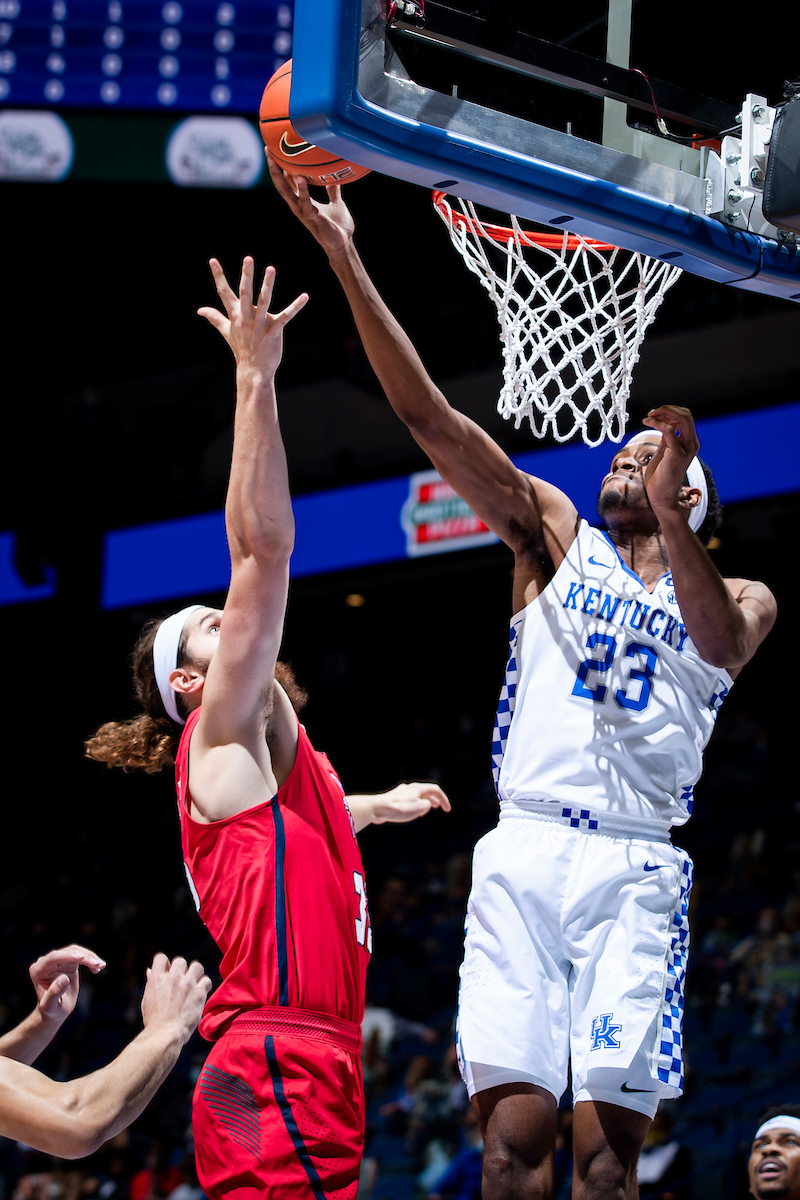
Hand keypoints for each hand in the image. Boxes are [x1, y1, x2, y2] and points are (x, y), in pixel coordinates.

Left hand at [29, 945, 105, 1023]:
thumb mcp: (51, 1006)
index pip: (54, 957)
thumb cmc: (51, 1010)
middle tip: (98, 964)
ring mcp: (57, 961)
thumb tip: (63, 978)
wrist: (55, 1011)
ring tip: (101, 965)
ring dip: (90, 957)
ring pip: (76, 951)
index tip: (83, 958)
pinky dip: (90, 960)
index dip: (68, 956)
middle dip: (84, 956)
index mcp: (38, 970)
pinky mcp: (67, 962)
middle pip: (67, 952)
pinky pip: (80, 955)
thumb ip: (54, 993)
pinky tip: (97, 969)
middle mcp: (46, 962)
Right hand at [141, 954, 211, 1045]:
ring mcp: (187, 984)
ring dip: (196, 974)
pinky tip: (200, 993)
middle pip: (180, 961)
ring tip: (194, 984)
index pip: (161, 958)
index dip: (165, 964)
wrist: (164, 1035)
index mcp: (157, 978)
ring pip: (197, 966)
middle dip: (181, 970)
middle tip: (182, 981)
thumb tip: (150, 970)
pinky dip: (205, 986)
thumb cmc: (154, 1020)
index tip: (168, 972)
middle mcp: (172, 978)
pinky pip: (207, 981)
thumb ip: (151, 982)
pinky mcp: (198, 993)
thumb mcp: (147, 999)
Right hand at [198, 257, 307, 383]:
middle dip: (246, 275)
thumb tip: (200, 310)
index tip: (213, 260)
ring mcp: (260, 323)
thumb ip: (215, 318)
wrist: (252, 371)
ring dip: (268, 284)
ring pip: (263, 300)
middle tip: (248, 258)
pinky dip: (296, 306)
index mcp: (235, 315)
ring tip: (271, 269)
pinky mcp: (274, 330)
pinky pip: (286, 316)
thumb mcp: (226, 331)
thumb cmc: (241, 349)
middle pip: (245, 292)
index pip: (224, 292)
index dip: (218, 276)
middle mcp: (246, 317)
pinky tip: (305, 296)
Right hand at [267, 152, 354, 259]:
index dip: (281, 167)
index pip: (288, 181)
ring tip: (274, 160)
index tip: (275, 150)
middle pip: (281, 185)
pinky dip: (302, 190)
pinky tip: (299, 177)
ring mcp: (303, 212)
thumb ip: (333, 190)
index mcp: (303, 201)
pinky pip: (304, 202)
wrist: (343, 244)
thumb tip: (335, 177)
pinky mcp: (312, 218)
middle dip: (273, 168)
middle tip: (267, 150)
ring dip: (279, 177)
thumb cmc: (338, 227)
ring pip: (286, 193)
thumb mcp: (336, 203)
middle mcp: (299, 206)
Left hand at [371, 782, 451, 824]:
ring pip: (416, 796)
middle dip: (434, 799)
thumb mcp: (419, 808)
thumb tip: (425, 805)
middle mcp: (410, 788)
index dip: (443, 799)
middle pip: (426, 791)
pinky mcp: (394, 799)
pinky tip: (412, 813)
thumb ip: (427, 806)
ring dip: (424, 802)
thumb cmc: (399, 808)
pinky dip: (414, 805)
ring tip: (426, 810)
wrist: (378, 808)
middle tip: (439, 807)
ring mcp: (401, 793)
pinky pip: (408, 800)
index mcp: (417, 788)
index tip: (447, 810)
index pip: (435, 790)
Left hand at [641, 405, 700, 516]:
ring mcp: (687, 449)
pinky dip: (658, 423)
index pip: (685, 417)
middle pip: (686, 414)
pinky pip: (670, 431)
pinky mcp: (677, 454)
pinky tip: (647, 422)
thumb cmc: (660, 476)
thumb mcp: (664, 451)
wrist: (661, 496)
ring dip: (663, 413)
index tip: (653, 414)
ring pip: (682, 418)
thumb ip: (667, 437)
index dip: (670, 411)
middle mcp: (692, 444)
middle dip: (667, 409)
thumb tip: (664, 422)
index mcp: (690, 442)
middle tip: (651, 413)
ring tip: (648, 417)